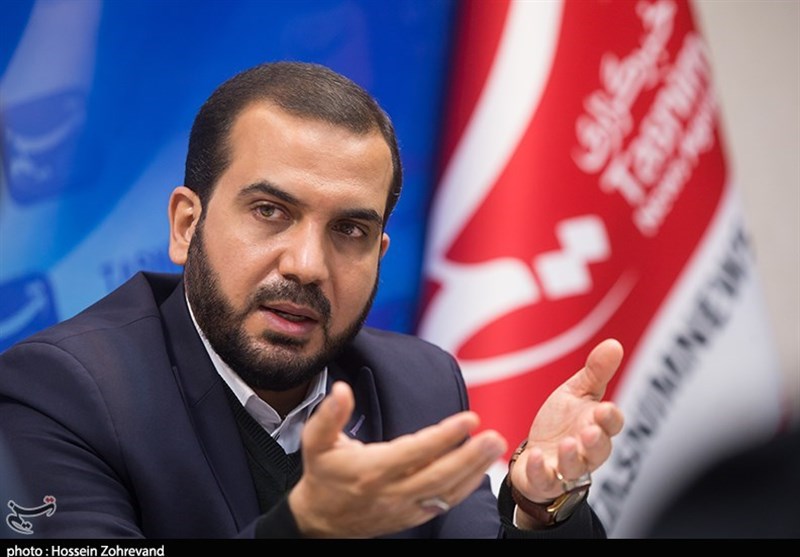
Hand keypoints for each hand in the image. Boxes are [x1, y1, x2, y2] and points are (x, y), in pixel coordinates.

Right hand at [288, 381, 507, 537]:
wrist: (320, 521)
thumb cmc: (322, 474)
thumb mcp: (316, 442)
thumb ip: (330, 416)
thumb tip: (342, 389)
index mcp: (371, 471)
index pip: (414, 452)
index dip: (444, 436)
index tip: (469, 419)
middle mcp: (391, 492)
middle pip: (438, 476)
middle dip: (469, 457)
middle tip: (494, 437)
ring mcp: (404, 508)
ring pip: (445, 491)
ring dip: (474, 470)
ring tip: (495, 448)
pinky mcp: (412, 516)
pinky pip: (443, 503)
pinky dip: (464, 487)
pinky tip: (480, 469)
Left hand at [510, 339, 624, 515]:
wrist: (535, 454)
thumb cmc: (562, 423)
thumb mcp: (577, 393)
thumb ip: (596, 372)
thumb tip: (614, 344)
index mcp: (597, 426)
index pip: (612, 424)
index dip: (610, 419)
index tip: (605, 408)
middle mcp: (586, 451)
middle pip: (599, 451)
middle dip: (596, 442)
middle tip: (589, 431)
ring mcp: (566, 468)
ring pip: (575, 468)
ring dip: (572, 458)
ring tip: (567, 444)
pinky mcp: (544, 480)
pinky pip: (544, 480)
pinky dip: (540, 470)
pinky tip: (536, 456)